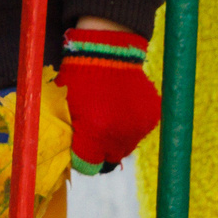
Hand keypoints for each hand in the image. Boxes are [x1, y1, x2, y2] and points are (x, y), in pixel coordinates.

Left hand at [55, 15, 158, 171]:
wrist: (108, 51)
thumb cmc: (78, 78)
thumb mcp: (65, 107)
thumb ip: (70, 136)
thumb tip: (70, 157)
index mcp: (94, 133)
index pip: (87, 166)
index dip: (81, 158)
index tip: (79, 147)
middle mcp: (120, 135)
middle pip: (109, 159)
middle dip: (100, 150)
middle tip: (94, 132)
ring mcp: (139, 126)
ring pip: (126, 146)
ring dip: (117, 138)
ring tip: (109, 115)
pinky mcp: (152, 116)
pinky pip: (140, 131)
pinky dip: (131, 124)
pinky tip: (122, 107)